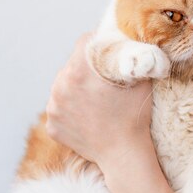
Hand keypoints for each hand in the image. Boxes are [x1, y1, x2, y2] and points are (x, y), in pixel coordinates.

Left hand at [45, 33, 154, 169]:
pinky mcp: (51, 125)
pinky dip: (70, 109)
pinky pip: (59, 108)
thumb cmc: (134, 116)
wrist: (124, 154)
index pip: (84, 42)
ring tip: (94, 99)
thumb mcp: (140, 79)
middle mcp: (60, 86)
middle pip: (72, 64)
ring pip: (63, 86)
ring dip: (75, 88)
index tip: (106, 51)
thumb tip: (131, 38)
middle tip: (103, 80)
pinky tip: (87, 115)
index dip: (98, 43)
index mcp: (79, 71)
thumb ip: (132, 56)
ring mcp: (53, 107)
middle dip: (86, 68)